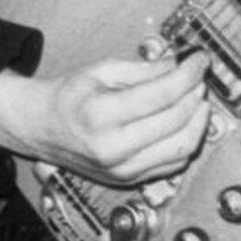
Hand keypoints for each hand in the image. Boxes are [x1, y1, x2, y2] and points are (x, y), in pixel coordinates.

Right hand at [0, 51, 211, 185]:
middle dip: (196, 94)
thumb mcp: (103, 70)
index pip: (163, 94)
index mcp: (102, 114)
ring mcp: (123, 169)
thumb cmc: (69, 96)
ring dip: (199, 120)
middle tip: (199, 76)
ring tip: (197, 98)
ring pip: (182, 147)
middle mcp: (113, 148)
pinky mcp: (130, 180)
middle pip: (177, 120)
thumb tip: (182, 64)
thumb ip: (146, 69)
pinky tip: (186, 122)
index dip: (189, 73)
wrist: (41, 128)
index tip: (199, 59)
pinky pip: (174, 164)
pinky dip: (187, 141)